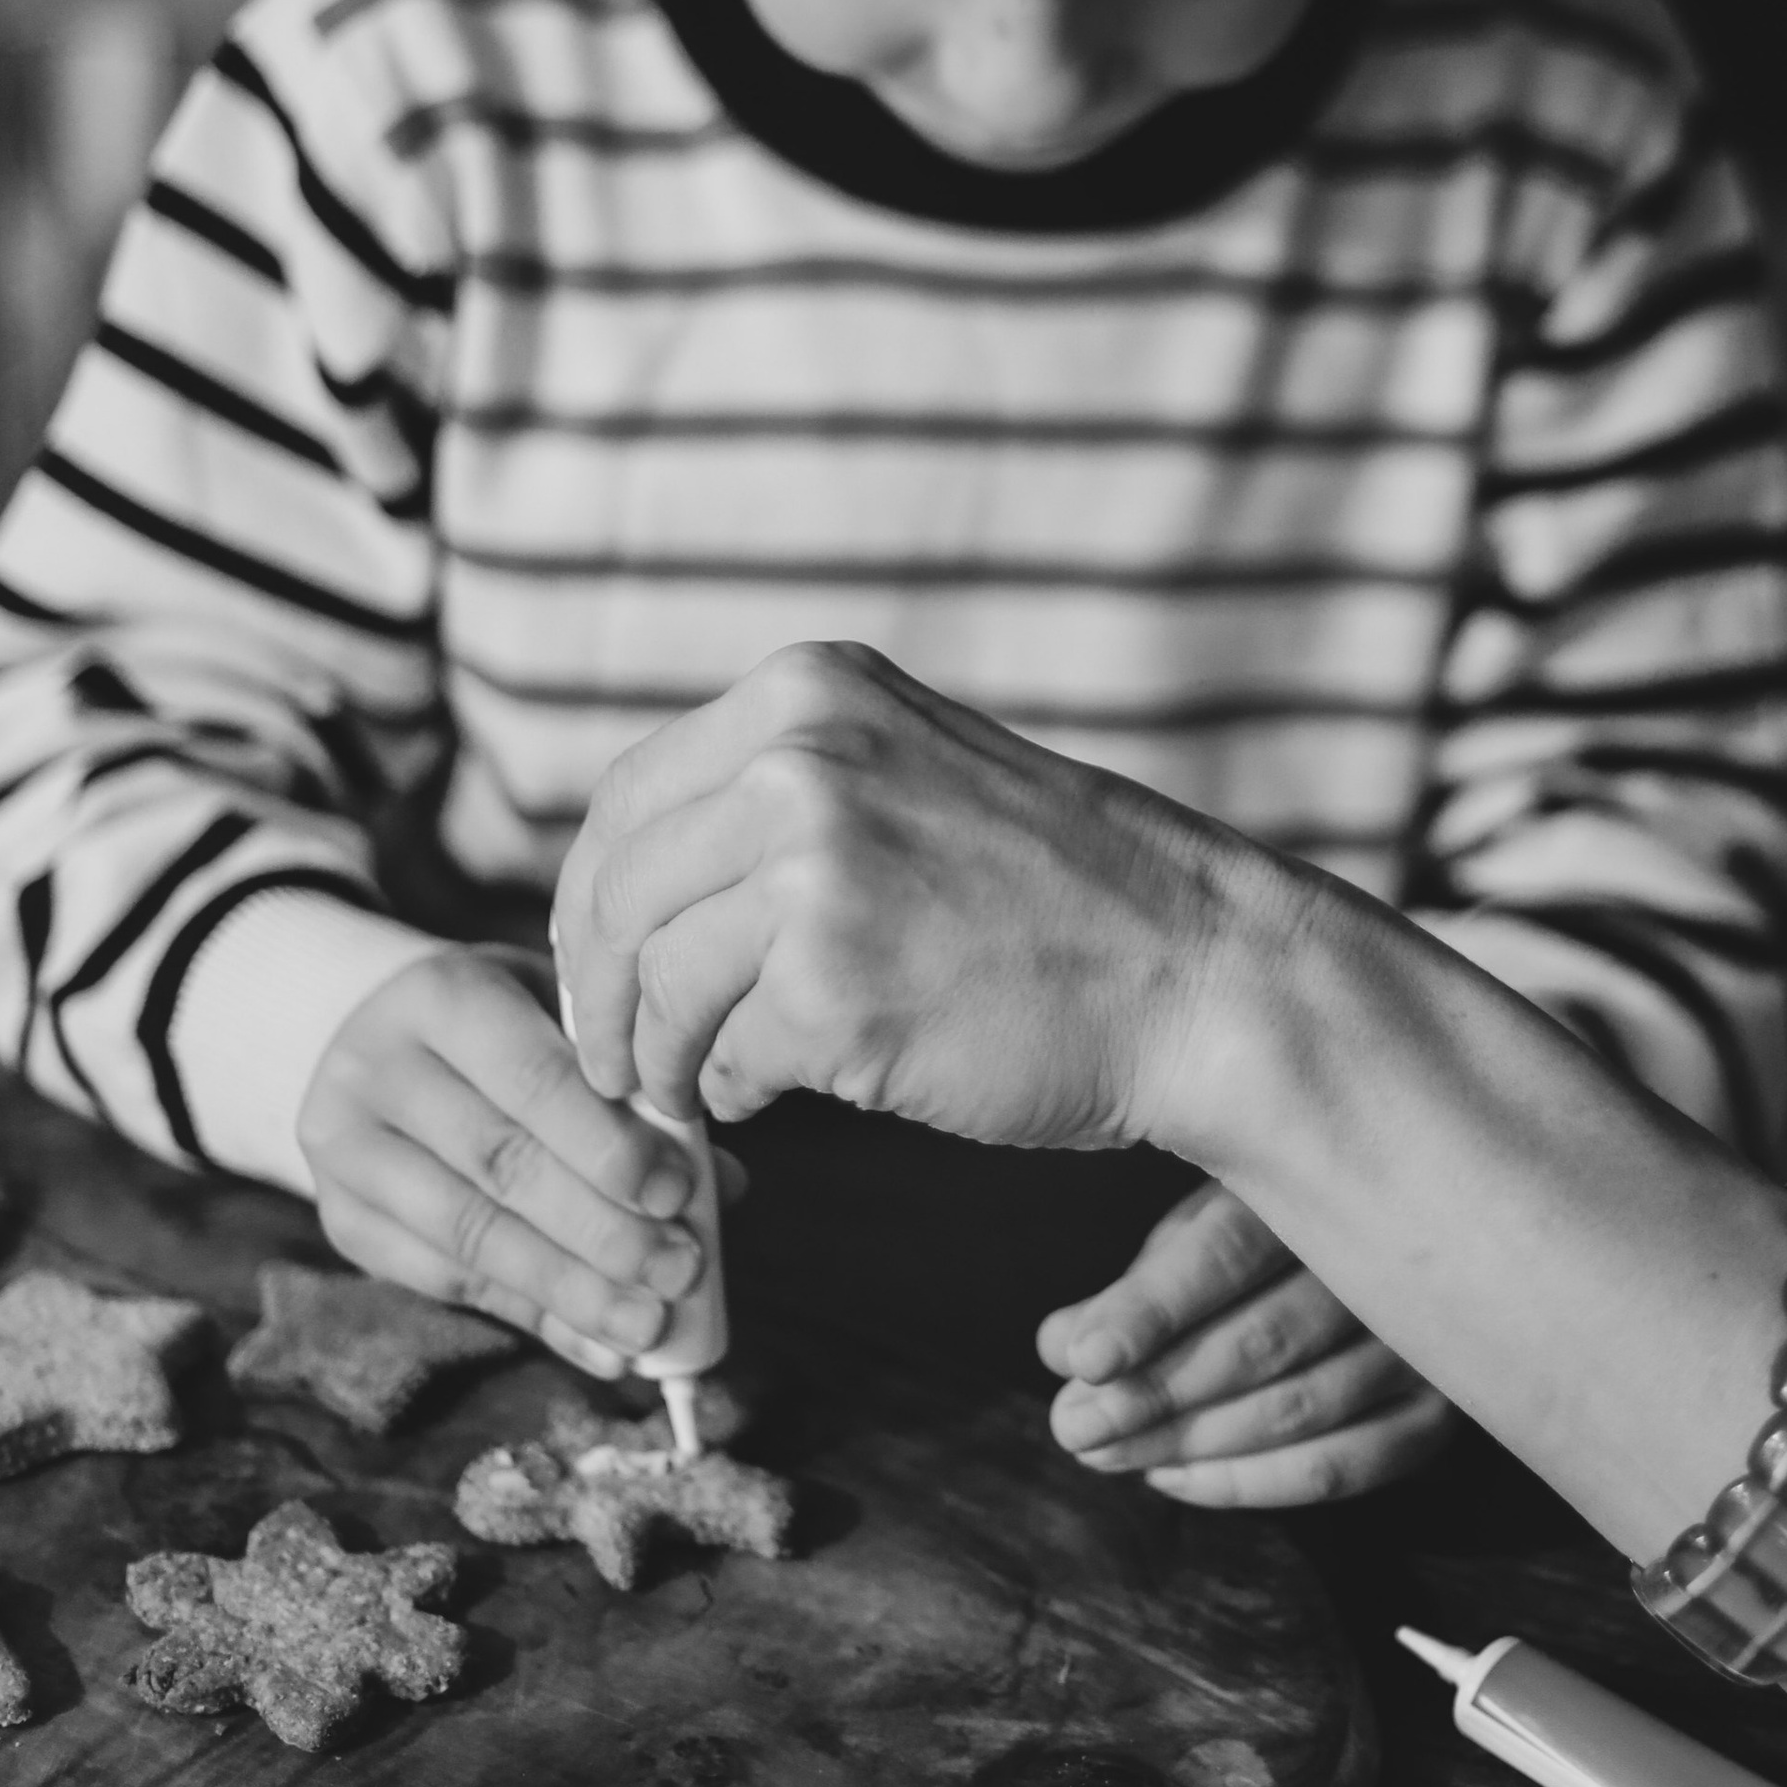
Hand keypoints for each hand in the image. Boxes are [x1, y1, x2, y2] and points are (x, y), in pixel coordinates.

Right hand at [299, 947, 709, 1373]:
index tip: (679, 1195)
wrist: (369, 1033)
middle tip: (679, 1272)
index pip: (534, 1079)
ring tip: (648, 1325)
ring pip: (470, 1235)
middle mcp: (375, 1067)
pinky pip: (447, 1282)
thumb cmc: (501, 1026)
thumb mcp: (557, 1021)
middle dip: (602, 1230)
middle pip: (502, 1163)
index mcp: (442, 994)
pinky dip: (535, 1319)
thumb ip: (632, 1089)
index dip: (609, 1144)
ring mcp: (343, 1149)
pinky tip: (598, 1345)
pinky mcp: (343, 1220)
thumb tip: (722, 1187)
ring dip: (572, 1292)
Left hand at [549, 642, 1265, 1150]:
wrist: (1194, 970)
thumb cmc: (1058, 896)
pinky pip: (724, 1059)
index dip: (591, 899)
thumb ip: (786, 790)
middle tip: (617, 1057)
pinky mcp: (831, 990)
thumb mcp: (909, 773)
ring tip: (694, 1086)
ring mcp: (814, 872)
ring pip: (656, 985)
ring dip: (661, 1055)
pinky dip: (735, 1091)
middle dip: (599, 993)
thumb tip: (633, 882)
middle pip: (617, 896)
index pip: (627, 799)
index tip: (595, 964)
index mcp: (809, 693)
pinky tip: (778, 1093)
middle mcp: (798, 763)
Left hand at [1038, 1180, 1455, 1506]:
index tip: (1083, 1359)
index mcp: (1309, 1185)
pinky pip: (1346, 1466)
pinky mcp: (1435, 1405)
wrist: (1386, 1237)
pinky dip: (1252, 1484)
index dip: (1151, 1309)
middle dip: (1158, 1395)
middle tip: (1076, 1427)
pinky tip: (1177, 1479)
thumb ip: (1132, 1292)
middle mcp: (1379, 1255)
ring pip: (1302, 1410)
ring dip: (1191, 1446)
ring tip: (1106, 1454)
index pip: (1227, 1251)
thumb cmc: (1266, 1234)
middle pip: (1265, 1341)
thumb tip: (1065, 1350)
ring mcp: (1420, 1335)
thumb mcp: (1195, 1233)